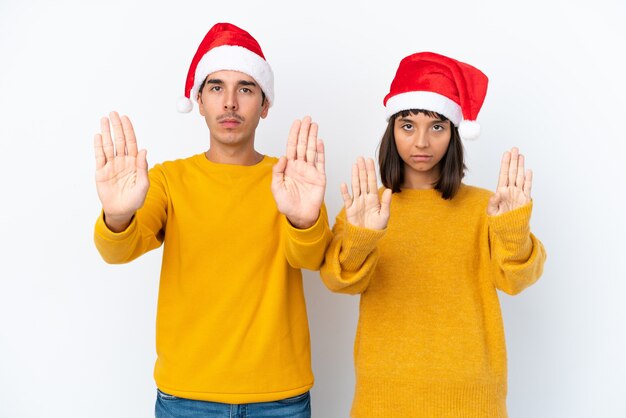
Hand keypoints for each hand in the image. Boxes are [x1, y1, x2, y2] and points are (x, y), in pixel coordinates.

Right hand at [94, 111, 148, 231]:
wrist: (121, 211)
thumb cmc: (135, 200)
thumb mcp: (143, 185)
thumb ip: (143, 168)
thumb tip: (144, 150)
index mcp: (134, 163)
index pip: (131, 143)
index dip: (128, 130)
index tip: (125, 118)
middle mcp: (122, 161)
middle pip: (119, 141)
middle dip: (116, 127)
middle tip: (113, 113)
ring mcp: (111, 165)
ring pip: (108, 146)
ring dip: (106, 133)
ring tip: (104, 120)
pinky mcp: (101, 172)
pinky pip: (99, 156)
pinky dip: (98, 146)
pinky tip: (98, 135)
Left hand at [271, 116, 325, 228]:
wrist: (300, 216)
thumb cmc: (287, 204)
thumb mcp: (276, 188)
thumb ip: (277, 172)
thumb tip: (283, 157)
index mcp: (289, 168)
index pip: (291, 147)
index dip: (293, 135)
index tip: (296, 123)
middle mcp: (300, 166)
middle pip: (302, 145)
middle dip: (304, 131)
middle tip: (307, 118)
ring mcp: (310, 171)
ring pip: (312, 150)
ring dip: (313, 137)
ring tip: (314, 125)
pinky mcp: (319, 177)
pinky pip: (320, 161)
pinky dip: (321, 151)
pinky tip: (320, 141)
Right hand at [341, 157, 391, 229]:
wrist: (366, 238)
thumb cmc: (376, 228)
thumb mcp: (384, 215)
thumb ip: (385, 202)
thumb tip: (388, 189)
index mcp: (373, 199)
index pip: (371, 182)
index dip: (370, 171)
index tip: (369, 160)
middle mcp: (364, 198)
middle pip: (363, 181)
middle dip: (362, 169)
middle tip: (360, 158)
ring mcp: (356, 202)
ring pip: (355, 186)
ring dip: (354, 176)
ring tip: (354, 165)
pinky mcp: (349, 209)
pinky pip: (347, 199)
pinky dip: (345, 192)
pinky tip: (343, 184)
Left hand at [487, 147, 531, 215]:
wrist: (510, 229)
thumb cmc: (500, 220)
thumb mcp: (492, 212)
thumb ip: (493, 203)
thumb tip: (496, 194)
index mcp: (501, 191)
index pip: (503, 174)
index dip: (505, 164)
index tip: (506, 154)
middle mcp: (510, 190)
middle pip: (512, 172)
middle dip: (513, 161)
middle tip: (514, 149)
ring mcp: (518, 194)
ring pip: (520, 177)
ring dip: (521, 166)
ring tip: (521, 155)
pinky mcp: (525, 199)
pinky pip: (527, 188)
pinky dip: (528, 179)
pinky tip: (528, 170)